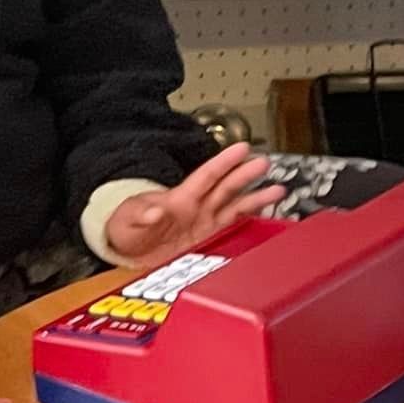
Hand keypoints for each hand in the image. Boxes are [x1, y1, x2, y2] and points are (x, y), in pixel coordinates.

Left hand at [106, 143, 281, 264]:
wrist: (126, 254)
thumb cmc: (126, 230)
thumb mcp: (127, 220)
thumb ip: (141, 215)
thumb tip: (154, 212)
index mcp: (180, 199)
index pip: (207, 176)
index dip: (224, 162)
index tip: (242, 148)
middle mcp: (197, 209)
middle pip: (226, 187)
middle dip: (245, 175)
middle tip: (264, 162)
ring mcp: (204, 224)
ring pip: (235, 207)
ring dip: (255, 198)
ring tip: (277, 189)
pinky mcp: (207, 242)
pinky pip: (233, 229)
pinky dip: (250, 223)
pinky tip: (265, 217)